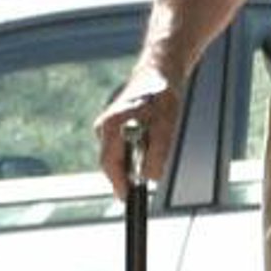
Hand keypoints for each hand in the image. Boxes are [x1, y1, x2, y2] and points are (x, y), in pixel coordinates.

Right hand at [94, 73, 180, 198]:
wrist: (158, 73)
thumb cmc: (161, 95)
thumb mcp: (166, 124)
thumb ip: (158, 152)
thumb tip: (151, 177)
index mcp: (112, 123)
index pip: (110, 162)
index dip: (118, 183)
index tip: (126, 197)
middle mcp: (104, 126)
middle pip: (110, 163)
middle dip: (125, 177)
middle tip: (139, 188)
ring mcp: (107, 127)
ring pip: (117, 157)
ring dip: (132, 164)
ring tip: (152, 152)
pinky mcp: (113, 129)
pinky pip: (121, 150)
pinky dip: (133, 155)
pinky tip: (148, 145)